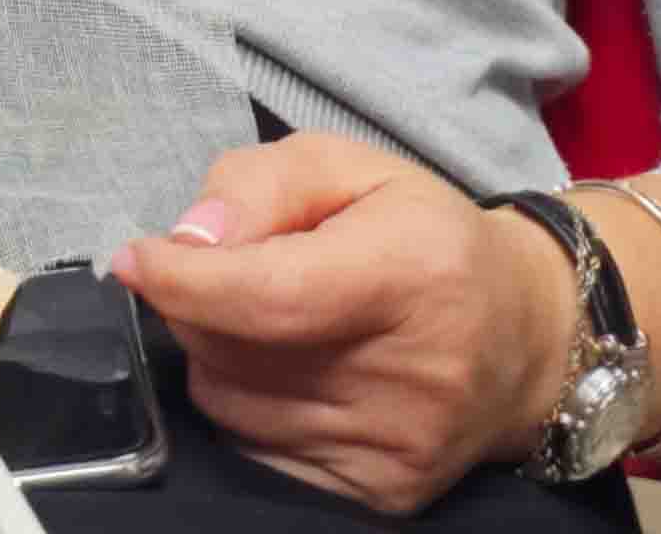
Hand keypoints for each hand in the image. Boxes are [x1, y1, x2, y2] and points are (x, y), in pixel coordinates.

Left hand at [110, 134, 579, 516]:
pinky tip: (290, 371)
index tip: (136, 258)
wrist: (524, 338)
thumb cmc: (424, 236)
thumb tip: (188, 240)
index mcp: (409, 273)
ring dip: (218, 354)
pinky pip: (257, 448)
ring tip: (269, 320)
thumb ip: (259, 184)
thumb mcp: (349, 168)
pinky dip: (248, 404)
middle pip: (233, 349)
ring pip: (230, 403)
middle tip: (224, 272)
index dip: (184, 280)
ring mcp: (397, 446)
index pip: (267, 296)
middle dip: (196, 304)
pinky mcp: (383, 492)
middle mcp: (410, 374)